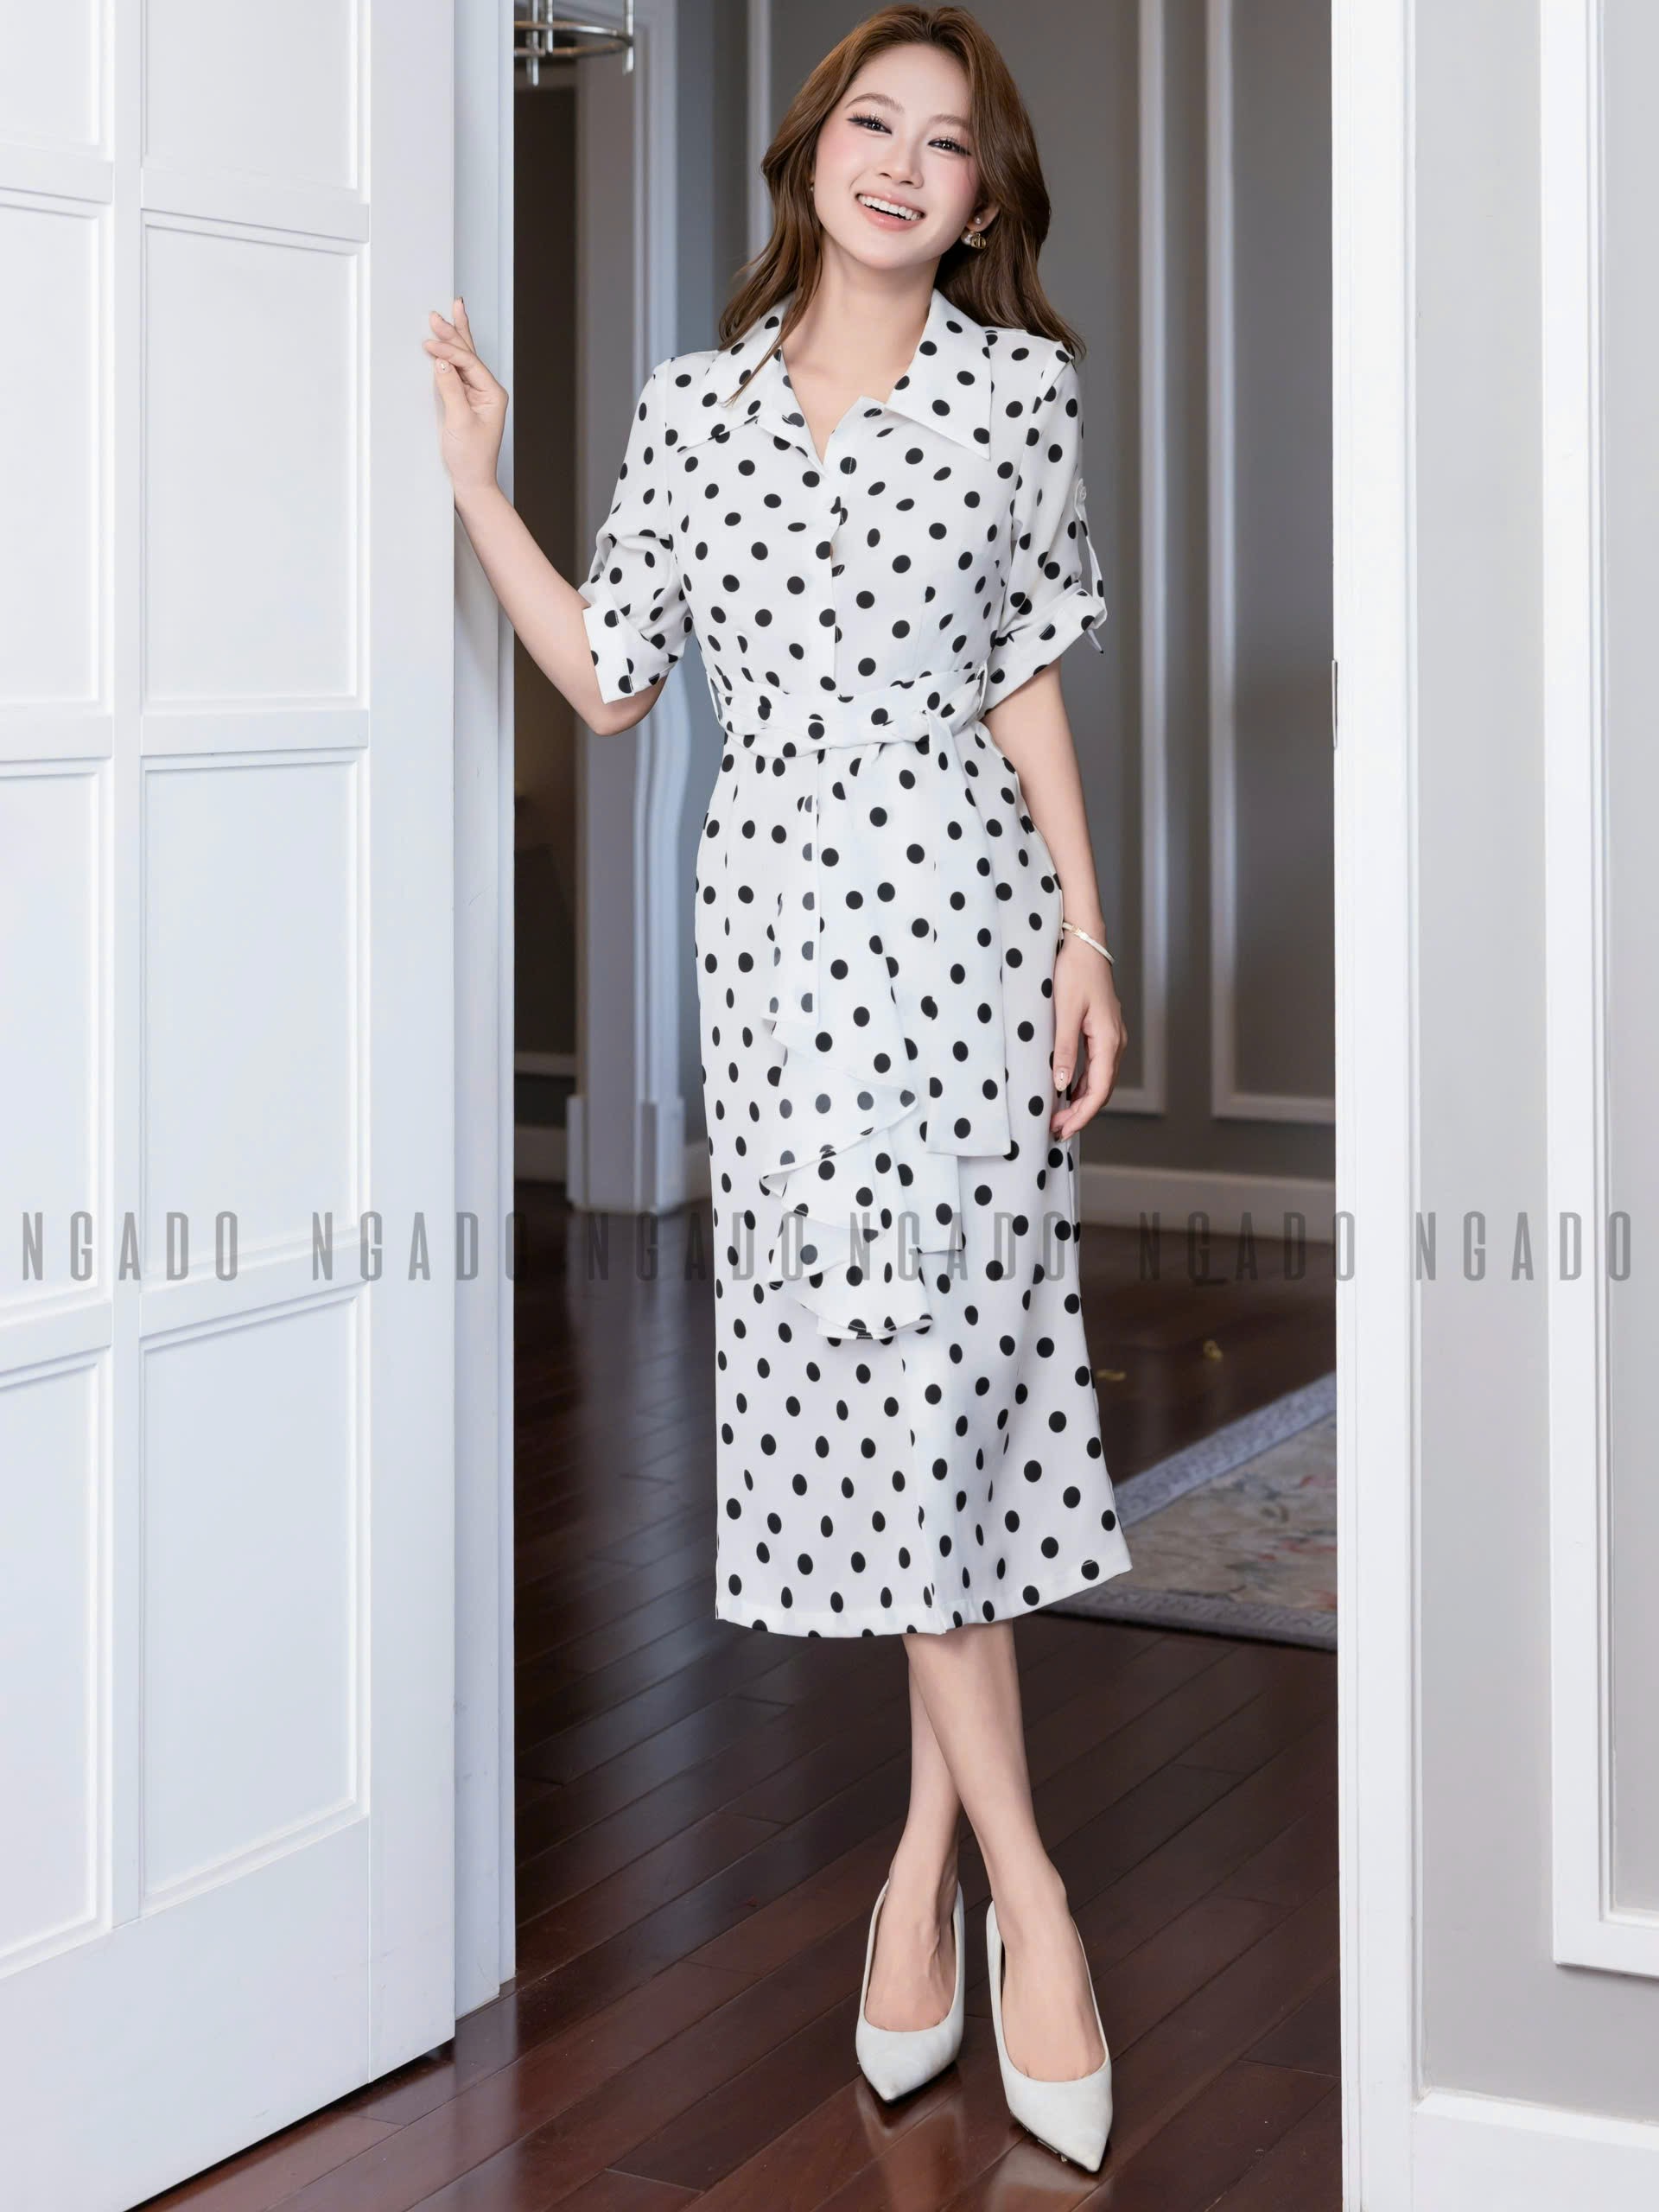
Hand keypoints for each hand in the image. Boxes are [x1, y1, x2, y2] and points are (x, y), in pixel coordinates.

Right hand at [424, 298, 507, 497]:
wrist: (472, 482)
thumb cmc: (471, 459)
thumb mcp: (459, 422)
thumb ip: (451, 390)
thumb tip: (441, 363)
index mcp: (493, 394)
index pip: (469, 363)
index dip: (448, 351)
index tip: (429, 344)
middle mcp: (487, 391)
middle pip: (469, 354)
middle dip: (453, 333)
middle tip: (438, 313)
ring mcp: (477, 395)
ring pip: (464, 359)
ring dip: (454, 338)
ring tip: (451, 313)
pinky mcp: (465, 401)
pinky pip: (457, 372)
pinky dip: (449, 356)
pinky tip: (446, 343)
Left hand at [1051, 932, 1126, 1138]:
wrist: (1085, 944)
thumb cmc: (1074, 973)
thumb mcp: (1064, 1012)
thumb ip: (1063, 1050)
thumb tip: (1060, 1086)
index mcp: (1109, 1041)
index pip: (1098, 1091)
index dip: (1081, 1115)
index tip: (1061, 1130)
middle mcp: (1116, 1042)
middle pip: (1102, 1090)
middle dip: (1080, 1114)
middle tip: (1055, 1130)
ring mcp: (1112, 1037)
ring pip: (1100, 1080)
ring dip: (1081, 1101)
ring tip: (1059, 1116)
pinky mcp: (1104, 1032)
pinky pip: (1097, 1067)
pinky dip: (1083, 1084)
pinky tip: (1067, 1092)